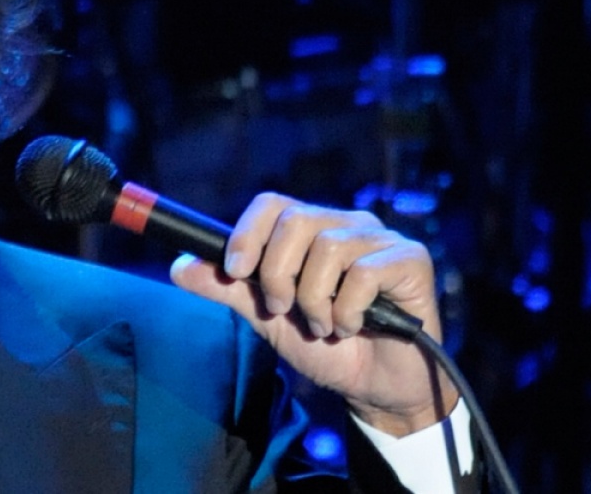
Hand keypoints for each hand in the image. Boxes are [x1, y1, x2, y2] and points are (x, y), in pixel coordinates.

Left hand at [169, 192, 456, 435]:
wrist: (374, 387)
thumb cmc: (323, 346)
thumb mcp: (266, 317)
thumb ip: (228, 289)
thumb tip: (179, 265)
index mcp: (311, 229)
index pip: (271, 204)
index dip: (248, 232)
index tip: (235, 270)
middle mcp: (346, 224)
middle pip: (295, 220)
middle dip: (277, 273)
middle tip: (283, 309)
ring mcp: (380, 239)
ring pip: (327, 247)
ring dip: (314, 300)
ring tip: (323, 325)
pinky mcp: (410, 260)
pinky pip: (365, 272)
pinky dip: (348, 310)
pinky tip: (352, 327)